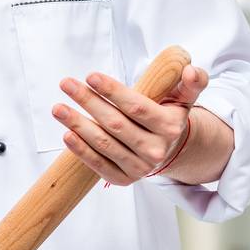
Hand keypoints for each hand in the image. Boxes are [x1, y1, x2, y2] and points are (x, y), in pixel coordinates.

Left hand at [53, 64, 208, 185]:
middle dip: (88, 102)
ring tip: (58, 108)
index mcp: (169, 127)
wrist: (167, 148)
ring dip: (77, 124)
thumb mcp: (183, 99)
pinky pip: (99, 164)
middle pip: (115, 124)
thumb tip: (190, 70)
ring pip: (104, 143)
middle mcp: (155, 149)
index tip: (90, 76)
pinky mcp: (124, 178)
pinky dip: (81, 150)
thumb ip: (191, 83)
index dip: (112, 91)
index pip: (137, 107)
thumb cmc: (166, 116)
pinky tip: (67, 134)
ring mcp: (139, 167)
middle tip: (66, 84)